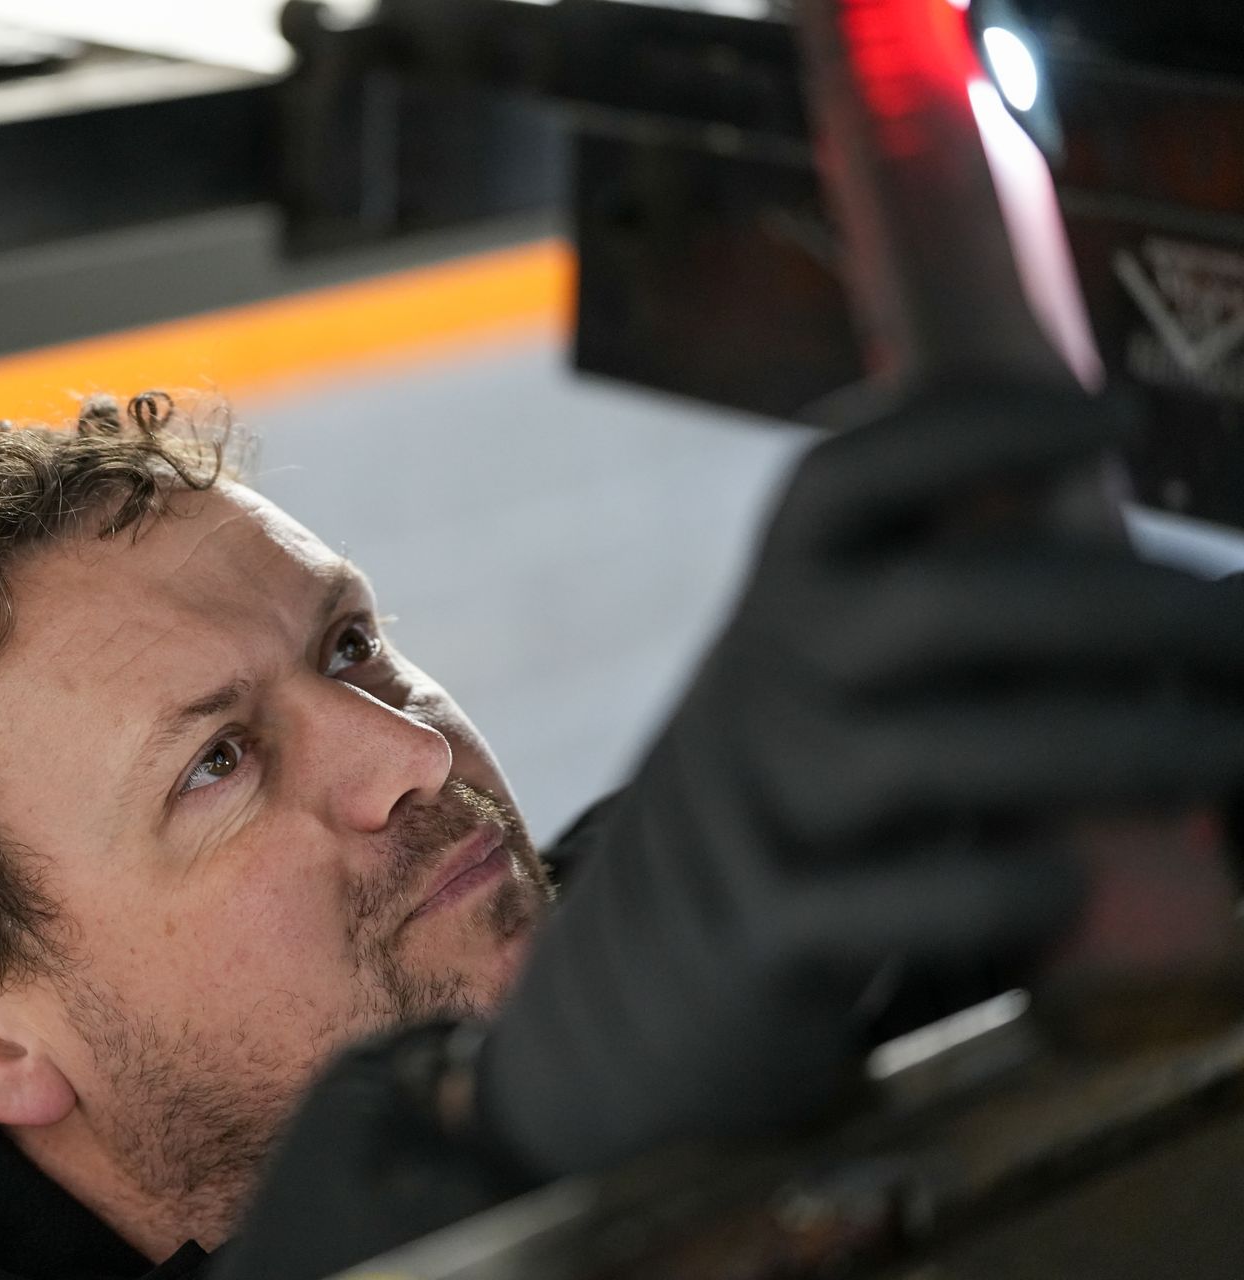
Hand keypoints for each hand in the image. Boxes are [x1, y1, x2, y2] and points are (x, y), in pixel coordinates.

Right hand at [476, 381, 1243, 1179]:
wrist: (660, 943)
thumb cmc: (816, 776)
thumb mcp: (843, 665)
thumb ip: (960, 604)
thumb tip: (1183, 583)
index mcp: (783, 591)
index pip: (847, 474)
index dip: (975, 427)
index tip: (1114, 415)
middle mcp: (763, 678)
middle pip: (934, 607)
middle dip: (1117, 609)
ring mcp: (760, 805)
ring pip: (927, 761)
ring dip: (1105, 750)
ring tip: (1232, 754)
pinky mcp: (771, 929)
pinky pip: (895, 904)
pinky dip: (999, 890)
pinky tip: (1072, 885)